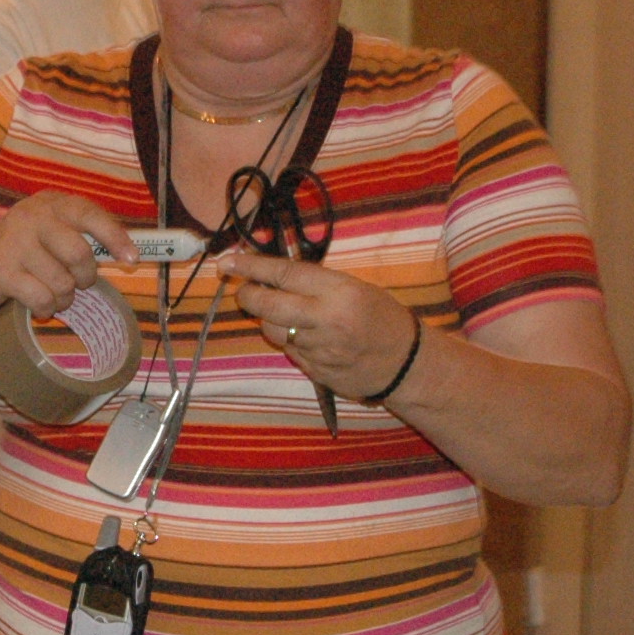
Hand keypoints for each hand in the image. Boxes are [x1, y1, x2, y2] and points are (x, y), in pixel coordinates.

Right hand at [0, 191, 137, 318]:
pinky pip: (43, 299)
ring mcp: (13, 242)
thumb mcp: (53, 234)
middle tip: (78, 282)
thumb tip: (131, 255)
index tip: (132, 259)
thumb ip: (84, 238)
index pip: (90, 214)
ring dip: (63, 297)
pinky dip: (46, 308)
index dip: (115, 237)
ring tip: (50, 291)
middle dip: (85, 277)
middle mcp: (31, 216)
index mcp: (50, 203)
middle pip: (79, 254)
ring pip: (62, 282)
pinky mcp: (0, 271)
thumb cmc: (25, 254)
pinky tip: (36, 303)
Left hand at [223, 249, 419, 398]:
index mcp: (338, 292)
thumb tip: (272, 276)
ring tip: (286, 314)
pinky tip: (306, 337)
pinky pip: (289, 352)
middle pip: (268, 306)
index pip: (284, 273)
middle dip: (247, 295)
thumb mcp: (355, 287)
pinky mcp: (315, 372)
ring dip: (270, 320)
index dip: (251, 266)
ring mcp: (319, 350)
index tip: (227, 261)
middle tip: (243, 290)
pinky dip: (290, 341)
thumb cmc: (382, 317)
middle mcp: (325, 320)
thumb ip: (315, 283)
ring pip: (273, 331)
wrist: (405, 363)